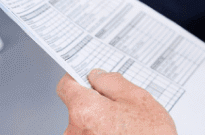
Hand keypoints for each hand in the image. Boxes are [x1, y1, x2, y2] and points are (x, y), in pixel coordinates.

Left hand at [57, 69, 175, 134]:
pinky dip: (101, 134)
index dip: (79, 78)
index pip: (66, 86)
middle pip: (78, 107)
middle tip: (121, 108)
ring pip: (85, 125)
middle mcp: (75, 132)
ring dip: (100, 122)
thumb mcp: (138, 98)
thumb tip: (98, 76)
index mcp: (85, 110)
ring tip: (125, 128)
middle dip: (96, 103)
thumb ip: (113, 82)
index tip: (89, 77)